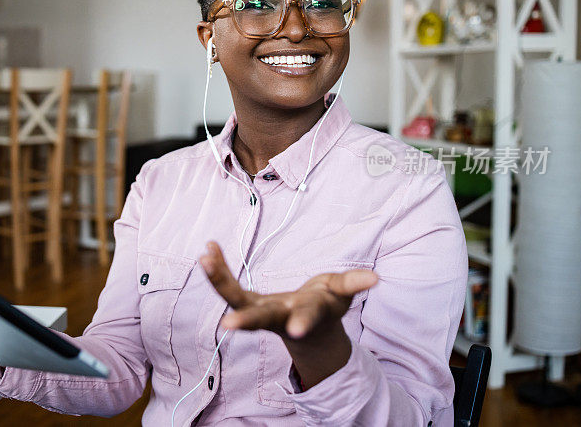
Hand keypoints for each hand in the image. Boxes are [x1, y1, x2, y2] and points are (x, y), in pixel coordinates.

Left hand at [200, 241, 377, 386]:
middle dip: (246, 320)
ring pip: (235, 299)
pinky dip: (218, 268)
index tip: (298, 330)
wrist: (307, 329)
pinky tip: (207, 249)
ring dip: (218, 281)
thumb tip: (375, 278)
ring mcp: (259, 310)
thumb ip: (354, 285)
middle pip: (260, 319)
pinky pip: (228, 284)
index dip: (303, 323)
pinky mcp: (247, 301)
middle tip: (227, 324)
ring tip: (204, 259)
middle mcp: (278, 317)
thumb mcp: (341, 295)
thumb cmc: (325, 306)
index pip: (304, 319)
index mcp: (305, 316)